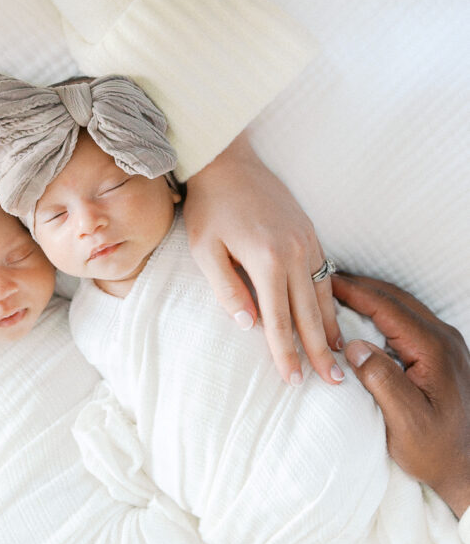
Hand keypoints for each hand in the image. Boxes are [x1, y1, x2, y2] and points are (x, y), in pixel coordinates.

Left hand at [184, 130, 341, 385]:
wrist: (228, 161)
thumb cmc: (209, 207)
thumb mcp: (205, 250)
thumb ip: (227, 290)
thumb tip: (249, 326)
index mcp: (266, 259)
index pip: (278, 319)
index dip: (285, 353)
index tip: (293, 379)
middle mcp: (293, 252)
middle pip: (308, 314)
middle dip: (318, 352)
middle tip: (332, 382)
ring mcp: (306, 241)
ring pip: (323, 295)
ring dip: (329, 329)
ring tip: (338, 358)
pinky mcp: (310, 232)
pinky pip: (324, 274)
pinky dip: (330, 301)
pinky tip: (331, 318)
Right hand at [333, 273, 469, 517]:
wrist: (467, 467)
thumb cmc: (435, 449)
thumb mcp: (405, 420)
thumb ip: (382, 380)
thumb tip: (354, 347)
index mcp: (433, 350)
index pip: (388, 308)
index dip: (355, 292)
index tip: (325, 283)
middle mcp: (444, 340)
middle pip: (397, 299)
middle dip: (361, 287)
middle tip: (325, 281)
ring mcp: (445, 345)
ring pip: (403, 307)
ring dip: (371, 297)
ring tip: (339, 294)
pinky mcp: (441, 354)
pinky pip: (408, 321)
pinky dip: (382, 312)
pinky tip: (364, 318)